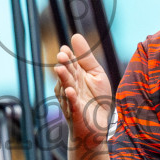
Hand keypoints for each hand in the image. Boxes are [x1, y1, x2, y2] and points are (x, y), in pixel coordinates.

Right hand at [52, 34, 114, 148]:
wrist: (99, 124)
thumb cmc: (96, 98)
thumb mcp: (96, 74)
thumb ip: (86, 57)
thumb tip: (75, 35)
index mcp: (74, 76)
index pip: (70, 64)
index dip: (68, 57)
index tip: (65, 49)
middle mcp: (70, 87)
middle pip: (67, 74)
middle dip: (64, 65)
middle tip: (62, 55)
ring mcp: (71, 100)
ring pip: (66, 88)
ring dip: (63, 79)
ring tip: (60, 68)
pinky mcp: (76, 113)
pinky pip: (72, 105)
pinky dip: (71, 98)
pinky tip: (70, 91)